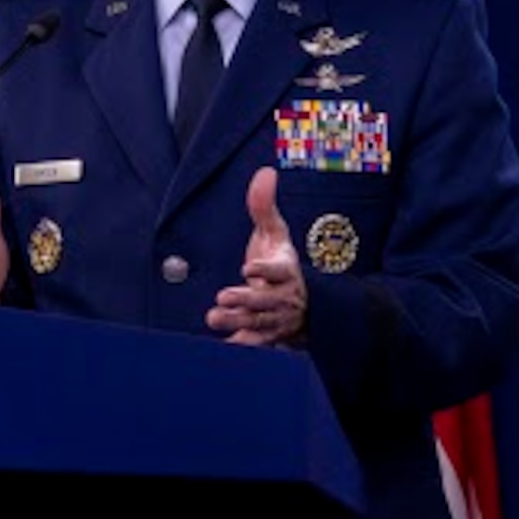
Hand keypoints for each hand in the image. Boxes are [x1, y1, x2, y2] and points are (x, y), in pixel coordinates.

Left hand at [206, 167, 307, 345]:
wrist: (304, 303)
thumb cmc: (281, 263)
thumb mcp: (274, 234)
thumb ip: (264, 207)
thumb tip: (265, 172)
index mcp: (287, 270)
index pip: (279, 270)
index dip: (266, 269)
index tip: (249, 267)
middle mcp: (285, 296)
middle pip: (267, 300)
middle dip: (245, 299)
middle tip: (222, 297)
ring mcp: (278, 319)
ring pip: (260, 322)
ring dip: (238, 322)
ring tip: (214, 317)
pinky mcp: (270, 336)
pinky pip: (260, 343)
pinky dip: (245, 346)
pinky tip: (228, 346)